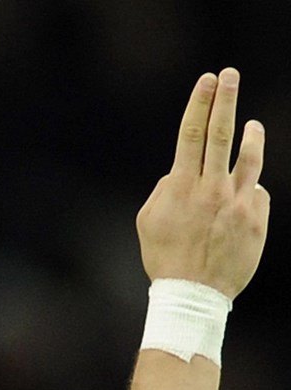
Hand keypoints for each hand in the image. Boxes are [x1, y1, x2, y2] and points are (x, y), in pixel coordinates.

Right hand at [136, 68, 269, 299]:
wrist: (193, 297)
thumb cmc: (166, 259)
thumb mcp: (148, 223)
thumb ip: (163, 190)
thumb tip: (179, 171)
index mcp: (183, 188)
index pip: (192, 134)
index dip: (199, 104)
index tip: (207, 80)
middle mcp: (212, 190)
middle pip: (220, 135)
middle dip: (225, 101)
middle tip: (229, 76)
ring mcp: (238, 204)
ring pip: (250, 159)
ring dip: (252, 137)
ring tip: (253, 126)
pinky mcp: (257, 221)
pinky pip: (257, 195)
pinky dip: (248, 194)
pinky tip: (239, 205)